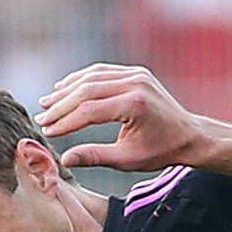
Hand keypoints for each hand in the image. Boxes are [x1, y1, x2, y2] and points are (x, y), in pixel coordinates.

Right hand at [38, 64, 204, 173]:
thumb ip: (96, 156)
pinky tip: (64, 89)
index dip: (65, 122)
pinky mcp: (135, 72)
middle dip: (61, 105)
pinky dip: (81, 80)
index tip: (48, 132)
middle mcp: (135, 83)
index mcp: (135, 105)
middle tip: (42, 119)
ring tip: (47, 103)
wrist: (189, 135)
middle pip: (87, 90)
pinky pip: (102, 72)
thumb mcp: (128, 159)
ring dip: (67, 90)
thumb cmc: (161, 151)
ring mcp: (136, 74)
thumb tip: (64, 159)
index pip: (89, 111)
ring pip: (92, 77)